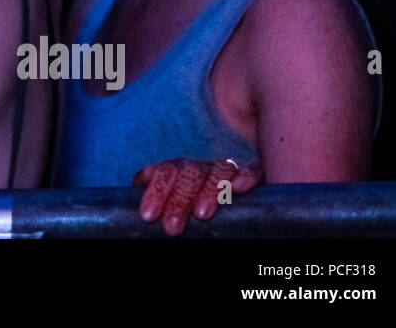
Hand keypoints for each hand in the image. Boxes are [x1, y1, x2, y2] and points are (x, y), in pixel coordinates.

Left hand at [133, 157, 262, 235]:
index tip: (148, 215)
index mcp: (178, 171)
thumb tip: (140, 204)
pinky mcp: (256, 175)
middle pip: (189, 172)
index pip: (165, 172)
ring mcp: (227, 171)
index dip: (156, 191)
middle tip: (172, 227)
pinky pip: (253, 170)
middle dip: (179, 198)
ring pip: (218, 169)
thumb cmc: (187, 212)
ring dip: (209, 190)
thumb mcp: (171, 207)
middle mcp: (201, 168)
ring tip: (201, 214)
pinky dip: (246, 176)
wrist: (226, 211)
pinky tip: (238, 188)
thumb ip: (159, 206)